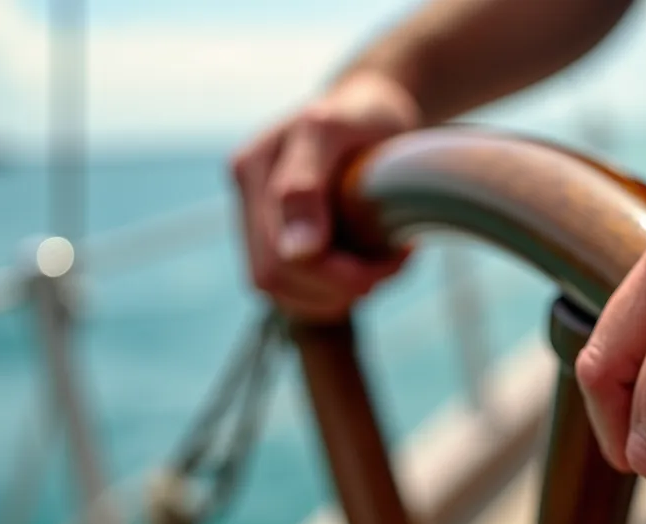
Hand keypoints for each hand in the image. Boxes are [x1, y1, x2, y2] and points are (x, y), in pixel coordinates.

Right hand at [230, 72, 420, 319]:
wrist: (369, 106)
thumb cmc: (363, 113)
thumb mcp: (337, 130)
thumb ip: (305, 184)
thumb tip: (296, 251)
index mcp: (252, 166)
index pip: (280, 256)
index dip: (340, 273)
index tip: (399, 253)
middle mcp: (245, 195)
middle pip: (275, 280)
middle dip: (341, 287)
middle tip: (395, 264)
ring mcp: (254, 219)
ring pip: (280, 293)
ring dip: (337, 295)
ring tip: (383, 265)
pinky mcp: (271, 238)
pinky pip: (291, 291)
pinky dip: (332, 293)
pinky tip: (364, 269)